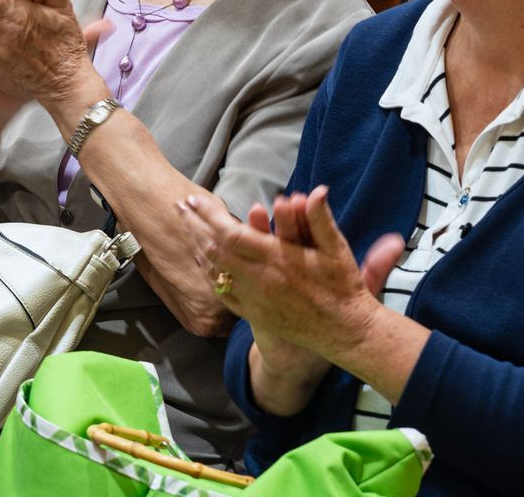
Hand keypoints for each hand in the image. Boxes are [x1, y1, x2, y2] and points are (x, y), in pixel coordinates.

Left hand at [177, 186, 403, 387]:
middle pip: (214, 251)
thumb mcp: (337, 249)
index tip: (193, 199)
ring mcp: (255, 299)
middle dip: (194, 226)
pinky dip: (209, 274)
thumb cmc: (344, 288)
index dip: (209, 216)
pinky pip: (223, 293)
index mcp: (277, 260)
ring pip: (215, 272)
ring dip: (197, 247)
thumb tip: (315, 191)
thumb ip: (320, 219)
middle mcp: (260, 280)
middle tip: (178, 207)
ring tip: (185, 228)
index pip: (231, 234)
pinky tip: (203, 262)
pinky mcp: (256, 314)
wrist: (345, 332)